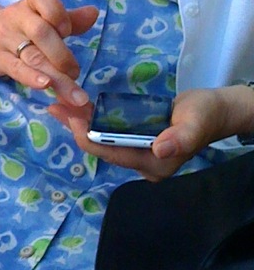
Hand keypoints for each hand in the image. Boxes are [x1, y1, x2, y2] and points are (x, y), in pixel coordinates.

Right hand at [0, 0, 97, 106]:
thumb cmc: (19, 24)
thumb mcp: (41, 16)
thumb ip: (69, 18)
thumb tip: (93, 13)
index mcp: (30, 2)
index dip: (57, 12)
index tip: (67, 31)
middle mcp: (16, 16)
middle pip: (42, 32)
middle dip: (62, 55)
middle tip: (75, 72)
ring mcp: (4, 37)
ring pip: (33, 56)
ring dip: (57, 77)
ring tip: (75, 95)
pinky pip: (16, 68)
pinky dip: (32, 77)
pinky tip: (46, 85)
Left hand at [49, 87, 229, 180]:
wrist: (213, 112)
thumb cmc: (205, 115)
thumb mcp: (195, 122)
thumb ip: (180, 137)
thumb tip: (160, 148)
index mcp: (155, 163)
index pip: (114, 154)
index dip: (90, 138)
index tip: (73, 118)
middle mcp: (143, 163)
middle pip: (103, 148)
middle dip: (78, 129)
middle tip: (55, 107)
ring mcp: (139, 153)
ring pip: (103, 140)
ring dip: (81, 123)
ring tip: (58, 105)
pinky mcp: (136, 140)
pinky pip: (109, 133)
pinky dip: (92, 120)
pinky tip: (75, 107)